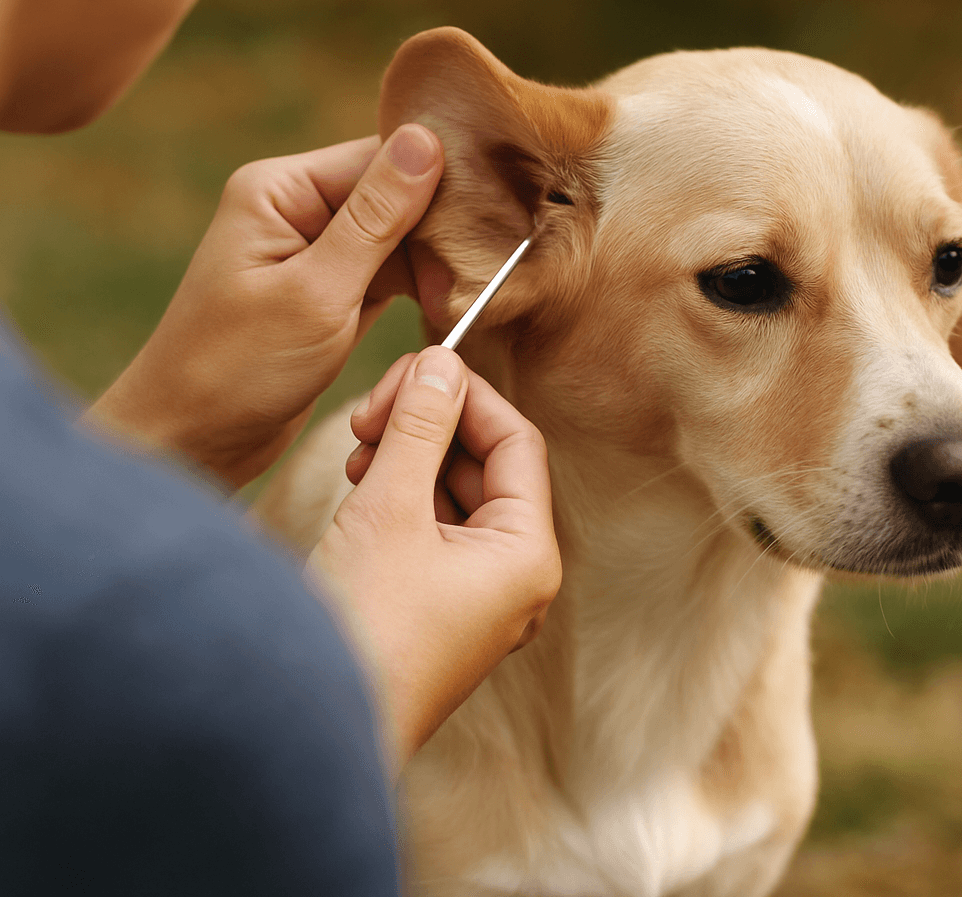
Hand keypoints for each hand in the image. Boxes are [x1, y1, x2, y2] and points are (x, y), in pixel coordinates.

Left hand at [88, 125, 442, 487]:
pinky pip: (388, 274)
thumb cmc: (238, 367)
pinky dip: (416, 289)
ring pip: (398, 238)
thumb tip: (426, 139)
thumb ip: (375, 218)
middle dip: (436, 233)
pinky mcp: (331, 292)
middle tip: (470, 279)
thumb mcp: (317, 292)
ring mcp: (315, 252)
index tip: (483, 226)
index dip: (437, 184)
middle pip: (394, 195)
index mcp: (280, 190)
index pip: (380, 158)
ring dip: (429, 266)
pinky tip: (443, 307)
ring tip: (455, 301)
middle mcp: (297, 210)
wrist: (193, 440)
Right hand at [305, 346, 561, 771]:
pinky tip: (361, 484)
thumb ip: (419, 426)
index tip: (417, 370)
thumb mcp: (390, 507)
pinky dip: (401, 498)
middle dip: (429, 430)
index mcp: (527, 554)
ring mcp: (478, 596)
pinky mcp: (441, 607)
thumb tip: (441, 363)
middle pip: (486, 467)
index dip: (468, 397)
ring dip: (410, 460)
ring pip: (456, 495)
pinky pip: (434, 530)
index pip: (516, 442)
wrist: (311, 720)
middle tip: (371, 416)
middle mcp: (514, 577)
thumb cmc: (362, 624)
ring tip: (360, 452)